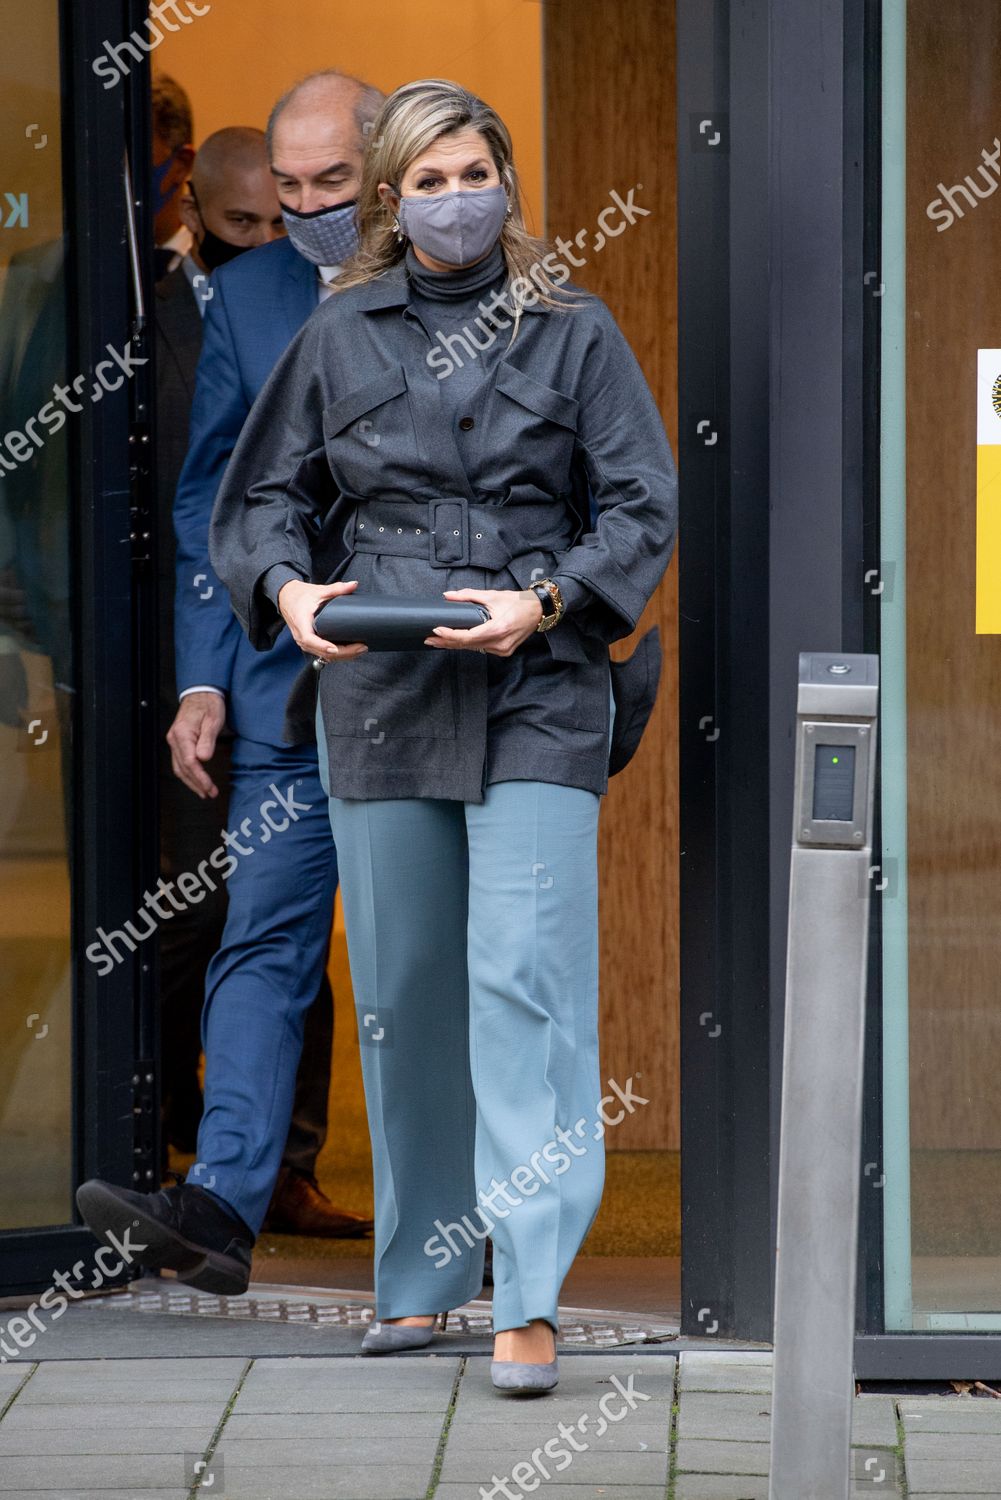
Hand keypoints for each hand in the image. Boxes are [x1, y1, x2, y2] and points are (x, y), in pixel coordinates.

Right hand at [167, 691, 227, 798]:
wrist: (201, 693)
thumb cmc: (208, 704)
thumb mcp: (213, 720)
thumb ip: (208, 740)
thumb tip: (203, 758)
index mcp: (182, 734)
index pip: (189, 762)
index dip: (200, 778)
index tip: (209, 787)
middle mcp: (174, 739)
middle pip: (183, 769)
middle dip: (196, 784)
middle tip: (210, 794)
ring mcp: (174, 742)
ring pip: (180, 768)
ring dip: (192, 782)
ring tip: (205, 792)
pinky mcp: (178, 743)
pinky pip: (181, 763)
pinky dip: (188, 775)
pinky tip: (196, 781)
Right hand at [277, 577, 368, 661]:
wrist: (287, 598)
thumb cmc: (300, 595)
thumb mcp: (318, 590)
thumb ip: (336, 588)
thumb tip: (354, 584)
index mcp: (301, 623)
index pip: (309, 639)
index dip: (322, 646)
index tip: (335, 648)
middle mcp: (301, 636)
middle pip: (321, 651)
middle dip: (342, 653)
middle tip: (361, 648)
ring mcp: (305, 643)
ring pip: (323, 655)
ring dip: (342, 656)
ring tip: (359, 650)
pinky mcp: (310, 644)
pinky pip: (323, 654)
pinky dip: (337, 655)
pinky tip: (350, 652)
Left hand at [424, 588, 543, 655]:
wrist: (538, 611)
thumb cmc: (517, 602)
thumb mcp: (492, 595)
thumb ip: (468, 596)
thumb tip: (448, 596)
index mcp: (498, 629)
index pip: (468, 637)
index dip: (450, 635)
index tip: (436, 630)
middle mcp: (500, 643)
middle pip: (467, 645)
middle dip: (447, 642)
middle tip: (429, 639)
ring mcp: (502, 650)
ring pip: (474, 648)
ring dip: (457, 644)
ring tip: (439, 641)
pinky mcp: (504, 652)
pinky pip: (482, 649)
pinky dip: (469, 645)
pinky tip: (457, 642)